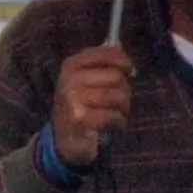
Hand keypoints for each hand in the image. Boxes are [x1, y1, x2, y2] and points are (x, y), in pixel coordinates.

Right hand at [46, 42, 132, 171]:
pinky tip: (113, 125)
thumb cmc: (79, 106)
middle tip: (120, 101)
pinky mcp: (80, 118)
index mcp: (71, 66)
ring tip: (116, 113)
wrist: (63, 139)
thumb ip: (102, 65)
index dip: (122, 60)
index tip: (129, 70)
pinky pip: (114, 115)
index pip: (104, 53)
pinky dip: (119, 122)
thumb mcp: (84, 81)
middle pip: (116, 76)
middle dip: (125, 90)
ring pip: (118, 96)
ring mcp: (73, 99)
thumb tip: (123, 53)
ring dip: (123, 108)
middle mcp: (70, 79)